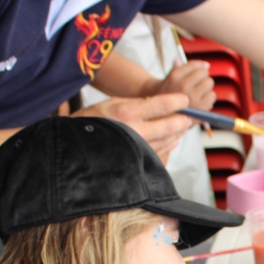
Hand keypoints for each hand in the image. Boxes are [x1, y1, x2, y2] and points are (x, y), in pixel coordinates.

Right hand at [73, 93, 191, 162]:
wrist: (74, 151)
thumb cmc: (89, 123)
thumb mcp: (108, 104)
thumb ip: (133, 103)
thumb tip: (157, 103)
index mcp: (127, 113)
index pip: (161, 104)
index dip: (177, 102)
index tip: (185, 100)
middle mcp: (134, 132)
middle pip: (169, 125)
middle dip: (183, 120)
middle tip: (189, 116)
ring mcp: (137, 150)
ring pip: (167, 140)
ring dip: (177, 133)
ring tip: (182, 127)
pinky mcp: (137, 163)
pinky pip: (160, 153)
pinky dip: (169, 145)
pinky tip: (173, 141)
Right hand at [151, 61, 214, 110]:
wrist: (164, 117)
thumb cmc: (170, 95)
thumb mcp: (171, 79)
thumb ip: (184, 68)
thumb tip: (206, 64)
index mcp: (174, 76)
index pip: (195, 65)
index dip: (200, 66)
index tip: (203, 67)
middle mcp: (183, 85)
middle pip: (204, 73)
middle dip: (203, 77)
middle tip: (198, 84)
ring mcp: (192, 97)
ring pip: (209, 83)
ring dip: (206, 87)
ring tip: (198, 94)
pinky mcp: (200, 107)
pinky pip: (212, 95)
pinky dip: (209, 98)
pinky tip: (201, 101)